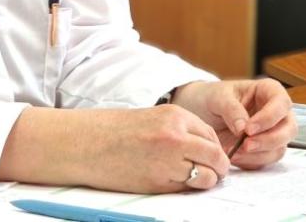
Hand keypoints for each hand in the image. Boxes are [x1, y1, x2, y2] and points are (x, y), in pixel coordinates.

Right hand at [0, 105, 229, 193]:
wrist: (87, 143)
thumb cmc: (116, 131)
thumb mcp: (154, 119)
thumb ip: (180, 130)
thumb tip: (206, 149)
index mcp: (176, 116)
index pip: (212, 136)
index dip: (216, 150)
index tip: (214, 158)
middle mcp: (176, 136)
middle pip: (216, 156)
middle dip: (218, 168)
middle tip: (215, 174)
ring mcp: (169, 160)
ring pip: (206, 176)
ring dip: (205, 181)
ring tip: (195, 181)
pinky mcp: (159, 182)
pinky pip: (185, 188)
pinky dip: (186, 189)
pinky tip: (175, 184)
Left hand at [173, 79, 295, 169]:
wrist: (198, 112)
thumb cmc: (211, 97)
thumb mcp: (217, 97)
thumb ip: (231, 109)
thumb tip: (243, 128)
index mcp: (268, 91)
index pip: (281, 103)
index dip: (269, 118)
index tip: (249, 129)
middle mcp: (275, 112)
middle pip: (289, 129)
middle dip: (269, 140)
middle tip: (245, 145)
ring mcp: (271, 132)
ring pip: (279, 148)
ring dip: (259, 154)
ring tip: (234, 152)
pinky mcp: (263, 149)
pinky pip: (266, 161)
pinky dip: (251, 162)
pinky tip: (234, 157)